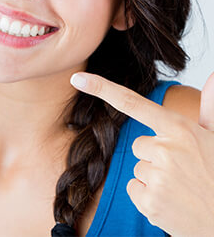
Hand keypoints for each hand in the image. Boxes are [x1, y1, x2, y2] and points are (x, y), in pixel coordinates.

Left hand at [70, 71, 213, 236]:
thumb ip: (208, 106)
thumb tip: (212, 76)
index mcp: (180, 129)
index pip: (133, 103)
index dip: (102, 89)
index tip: (78, 79)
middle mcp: (165, 149)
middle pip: (138, 145)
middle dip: (155, 157)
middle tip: (182, 171)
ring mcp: (157, 176)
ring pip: (136, 168)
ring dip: (153, 178)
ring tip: (180, 188)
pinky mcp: (150, 202)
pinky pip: (133, 189)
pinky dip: (148, 197)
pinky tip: (171, 202)